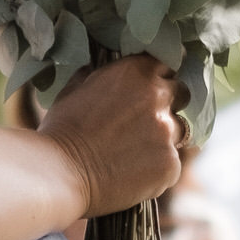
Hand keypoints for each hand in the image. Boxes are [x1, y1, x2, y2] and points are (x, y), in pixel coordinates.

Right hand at [39, 55, 181, 215]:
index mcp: (136, 72)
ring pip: (178, 131)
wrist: (59, 174)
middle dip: (168, 105)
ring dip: (162, 138)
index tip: (150, 90)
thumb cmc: (60, 131)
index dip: (158, 78)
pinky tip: (133, 173)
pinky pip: (171, 163)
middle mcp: (158, 97)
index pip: (165, 65)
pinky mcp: (170, 164)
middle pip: (181, 94)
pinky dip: (157, 168)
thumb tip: (99, 69)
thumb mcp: (75, 89)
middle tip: (144, 123)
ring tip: (134, 152)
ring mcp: (167, 132)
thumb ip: (98, 76)